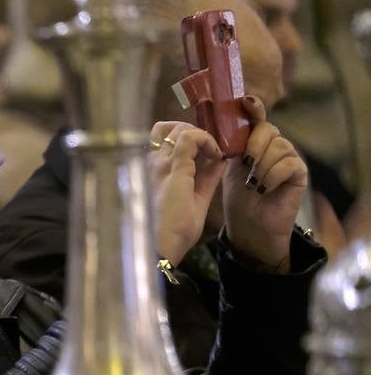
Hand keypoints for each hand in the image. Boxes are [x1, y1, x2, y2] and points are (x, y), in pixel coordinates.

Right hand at [149, 121, 224, 264]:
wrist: (162, 245)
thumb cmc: (172, 230)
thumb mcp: (194, 199)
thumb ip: (206, 178)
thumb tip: (220, 160)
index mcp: (154, 171)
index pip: (165, 139)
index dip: (188, 138)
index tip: (208, 152)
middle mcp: (153, 163)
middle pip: (167, 128)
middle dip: (193, 131)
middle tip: (210, 148)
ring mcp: (161, 164)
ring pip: (178, 129)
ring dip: (200, 134)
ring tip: (212, 150)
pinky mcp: (173, 168)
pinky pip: (190, 138)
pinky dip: (208, 141)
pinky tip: (217, 155)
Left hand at [222, 95, 307, 271]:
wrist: (250, 226)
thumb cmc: (237, 198)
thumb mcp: (226, 169)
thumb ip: (226, 147)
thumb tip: (214, 127)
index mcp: (253, 142)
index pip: (256, 117)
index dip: (253, 107)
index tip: (245, 101)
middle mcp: (273, 146)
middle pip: (268, 128)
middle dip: (254, 143)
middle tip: (244, 162)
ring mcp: (288, 158)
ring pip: (279, 146)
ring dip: (262, 165)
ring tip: (253, 183)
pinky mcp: (300, 174)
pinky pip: (289, 164)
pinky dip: (272, 176)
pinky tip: (263, 189)